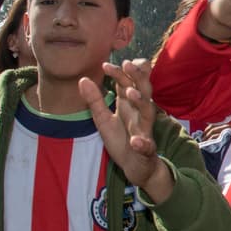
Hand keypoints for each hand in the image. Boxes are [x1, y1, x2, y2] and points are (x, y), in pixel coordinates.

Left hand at [80, 59, 170, 202]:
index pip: (127, 83)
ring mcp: (145, 130)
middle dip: (136, 77)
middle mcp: (139, 113)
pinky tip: (136, 141)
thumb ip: (95, 100)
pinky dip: (142, 143)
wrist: (136, 166)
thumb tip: (82, 79)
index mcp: (129, 105)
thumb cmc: (121, 139)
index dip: (119, 73)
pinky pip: (146, 145)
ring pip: (148, 112)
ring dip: (141, 102)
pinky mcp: (147, 149)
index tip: (105, 65)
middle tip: (127, 64)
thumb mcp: (103, 119)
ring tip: (130, 93)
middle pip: (143, 90)